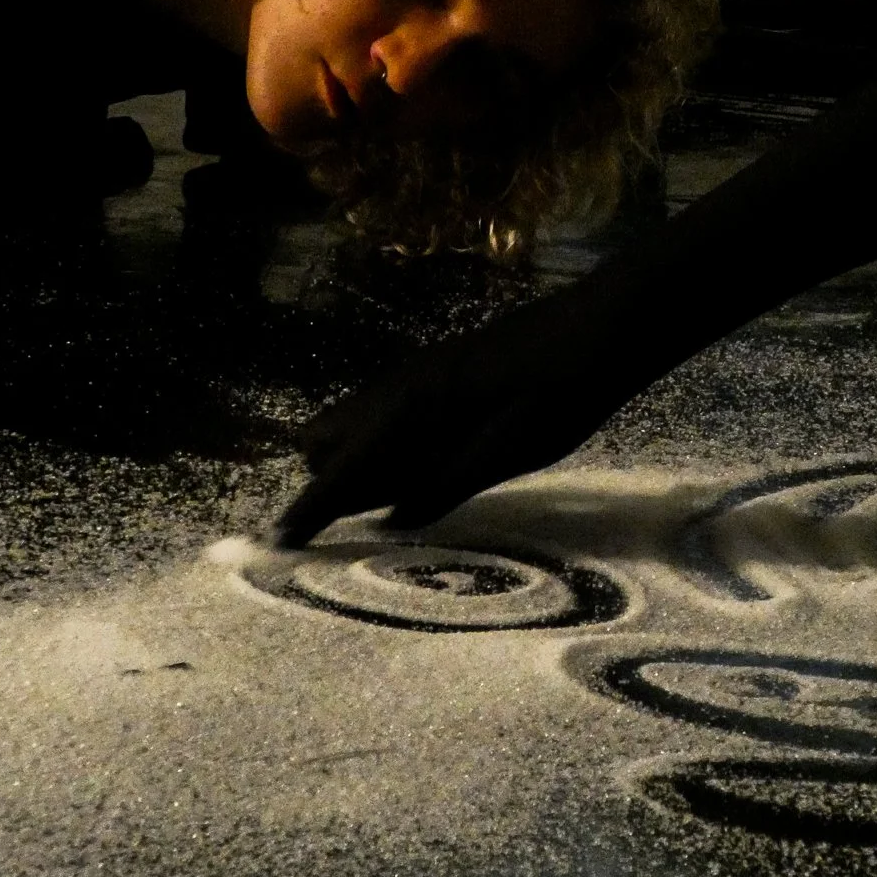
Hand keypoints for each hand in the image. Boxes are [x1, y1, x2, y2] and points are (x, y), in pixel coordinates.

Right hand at [274, 289, 654, 546]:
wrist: (599, 330)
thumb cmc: (557, 396)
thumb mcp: (504, 454)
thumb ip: (442, 486)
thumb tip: (390, 519)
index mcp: (406, 410)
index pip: (337, 471)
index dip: (308, 512)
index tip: (277, 546)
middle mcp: (397, 387)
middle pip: (323, 440)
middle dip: (328, 480)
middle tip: (368, 514)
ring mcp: (415, 373)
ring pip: (354, 423)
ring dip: (358, 463)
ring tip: (400, 495)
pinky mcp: (437, 370)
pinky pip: (385, 412)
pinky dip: (385, 444)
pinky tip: (430, 462)